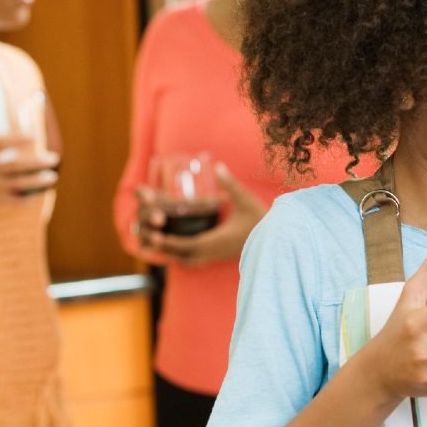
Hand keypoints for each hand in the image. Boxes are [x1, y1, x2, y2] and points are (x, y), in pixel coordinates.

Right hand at [0, 134, 58, 207]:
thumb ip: (0, 148)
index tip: (34, 136)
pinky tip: (42, 191)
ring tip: (53, 176)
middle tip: (55, 158)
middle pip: (15, 165)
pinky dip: (31, 196)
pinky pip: (17, 200)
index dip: (16, 139)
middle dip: (36, 162)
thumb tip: (23, 134)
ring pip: (18, 183)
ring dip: (38, 180)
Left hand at [133, 161, 265, 266]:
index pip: (188, 244)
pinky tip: (177, 252)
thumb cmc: (263, 221)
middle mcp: (215, 251)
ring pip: (189, 261)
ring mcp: (217, 255)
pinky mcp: (220, 255)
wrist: (278, 241)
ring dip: (173, 255)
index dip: (170, 242)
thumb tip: (218, 165)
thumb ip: (230, 184)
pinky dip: (183, 257)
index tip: (155, 236)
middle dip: (164, 249)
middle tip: (148, 240)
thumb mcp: (246, 200)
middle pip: (183, 256)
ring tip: (157, 246)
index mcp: (218, 240)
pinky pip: (197, 260)